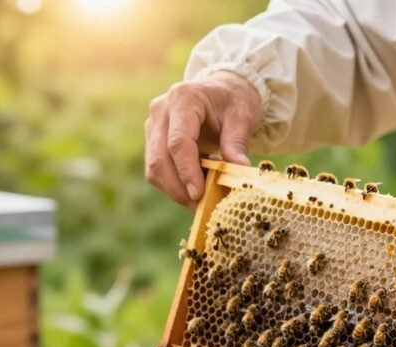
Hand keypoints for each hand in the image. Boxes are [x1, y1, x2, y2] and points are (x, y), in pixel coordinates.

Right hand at [145, 71, 261, 207]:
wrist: (223, 89)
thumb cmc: (234, 101)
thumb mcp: (243, 117)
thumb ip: (237, 143)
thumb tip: (239, 171)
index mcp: (183, 98)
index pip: (178, 142)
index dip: (187, 172)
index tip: (199, 194)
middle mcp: (161, 110)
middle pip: (160, 158)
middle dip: (178, 188)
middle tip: (200, 207)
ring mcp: (153, 124)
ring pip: (154, 167)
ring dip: (175, 189)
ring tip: (201, 199)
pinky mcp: (153, 138)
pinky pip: (157, 168)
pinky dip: (174, 184)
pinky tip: (195, 187)